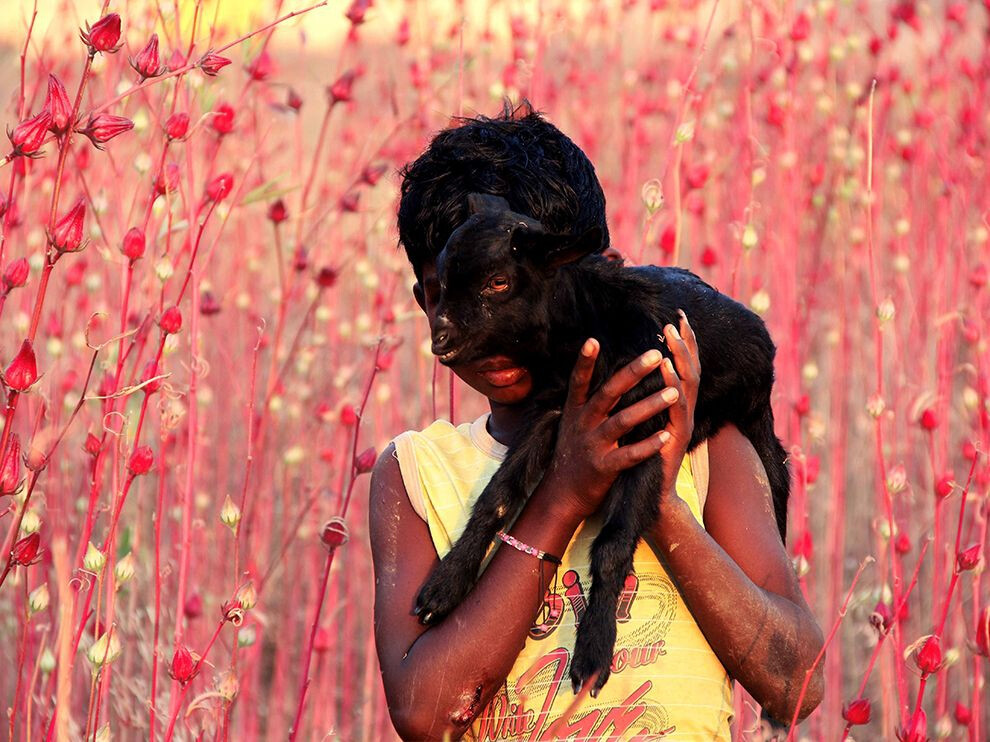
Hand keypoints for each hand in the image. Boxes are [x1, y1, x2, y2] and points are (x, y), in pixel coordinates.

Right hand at [543, 337, 682, 519]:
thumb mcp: (572, 423)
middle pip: (609, 393)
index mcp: (575, 411)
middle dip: (633, 373)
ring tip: (674, 392)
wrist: (563, 493)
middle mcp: (582, 424)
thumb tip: (604, 373)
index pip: (579, 381)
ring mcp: (593, 445)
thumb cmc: (574, 452)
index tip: (593, 339)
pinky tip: (666, 436)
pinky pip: (629, 455)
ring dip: (650, 405)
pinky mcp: (603, 467)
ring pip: (623, 421)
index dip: (584, 361)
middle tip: (657, 354)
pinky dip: (648, 445)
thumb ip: (587, 401)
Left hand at [656, 310, 699, 501]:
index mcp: (676, 407)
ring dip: (681, 358)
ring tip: (671, 336)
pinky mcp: (677, 437)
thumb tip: (642, 378)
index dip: (684, 344)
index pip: (684, 369)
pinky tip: (668, 368)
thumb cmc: (645, 460)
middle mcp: (684, 412)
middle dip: (686, 343)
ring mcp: (683, 424)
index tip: (678, 319)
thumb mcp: (648, 425)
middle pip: (692, 370)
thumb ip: (650, 403)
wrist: (652, 496)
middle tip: (677, 319)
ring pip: (688, 385)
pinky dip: (673, 385)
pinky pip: (677, 407)